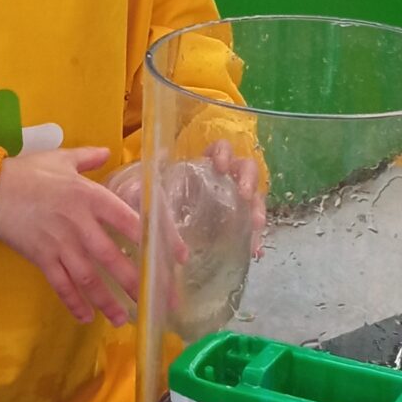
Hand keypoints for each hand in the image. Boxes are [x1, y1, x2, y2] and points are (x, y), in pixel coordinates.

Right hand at [0, 145, 141, 326]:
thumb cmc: (28, 172)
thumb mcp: (62, 158)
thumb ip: (89, 158)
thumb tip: (110, 152)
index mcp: (90, 197)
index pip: (132, 222)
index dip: (156, 241)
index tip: (176, 258)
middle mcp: (80, 224)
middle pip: (114, 258)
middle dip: (137, 283)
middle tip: (157, 302)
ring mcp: (60, 244)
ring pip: (90, 279)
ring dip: (108, 301)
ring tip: (124, 319)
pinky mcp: (41, 258)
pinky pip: (61, 285)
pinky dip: (74, 303)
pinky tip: (87, 318)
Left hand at [154, 138, 266, 334]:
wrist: (149, 228)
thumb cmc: (150, 201)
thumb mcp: (144, 191)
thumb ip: (144, 183)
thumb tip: (149, 170)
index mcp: (203, 165)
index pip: (219, 149)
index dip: (223, 153)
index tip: (219, 167)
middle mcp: (223, 180)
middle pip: (246, 169)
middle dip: (248, 179)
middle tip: (245, 195)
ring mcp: (232, 202)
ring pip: (254, 199)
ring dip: (257, 210)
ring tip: (255, 226)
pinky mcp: (234, 226)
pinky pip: (249, 229)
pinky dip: (252, 239)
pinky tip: (253, 252)